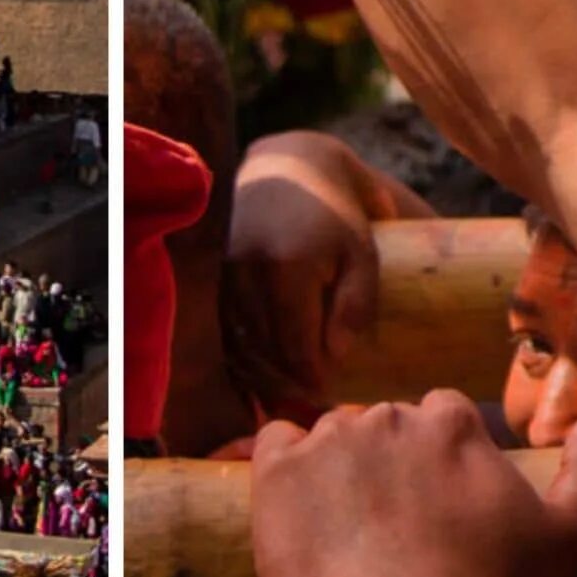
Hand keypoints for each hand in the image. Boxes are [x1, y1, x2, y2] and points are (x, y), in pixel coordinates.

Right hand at [224, 133, 381, 418]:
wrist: (290, 170)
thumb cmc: (337, 215)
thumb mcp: (362, 254)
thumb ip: (355, 304)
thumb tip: (337, 355)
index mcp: (289, 266)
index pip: (297, 344)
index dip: (312, 378)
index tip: (328, 398)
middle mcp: (248, 269)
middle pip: (266, 349)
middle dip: (288, 383)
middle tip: (311, 406)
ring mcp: (225, 271)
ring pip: (241, 342)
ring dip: (263, 372)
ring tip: (289, 394)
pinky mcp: (214, 273)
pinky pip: (225, 327)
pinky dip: (243, 352)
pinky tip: (264, 369)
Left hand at [250, 398, 576, 576]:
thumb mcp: (564, 540)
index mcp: (449, 421)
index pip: (439, 418)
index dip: (439, 464)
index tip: (438, 510)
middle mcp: (386, 416)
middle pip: (383, 428)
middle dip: (389, 468)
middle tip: (395, 532)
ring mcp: (327, 440)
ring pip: (332, 439)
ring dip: (339, 472)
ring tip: (349, 536)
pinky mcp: (277, 472)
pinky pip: (273, 445)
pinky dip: (284, 469)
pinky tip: (301, 513)